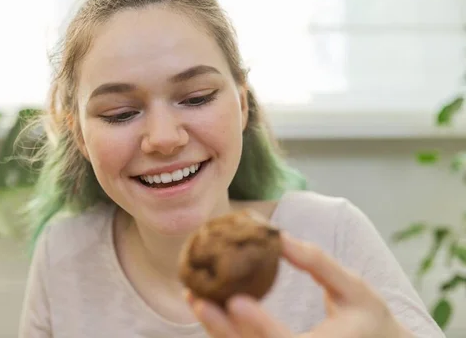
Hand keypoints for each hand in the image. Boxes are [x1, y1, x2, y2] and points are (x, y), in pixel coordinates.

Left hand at [185, 232, 411, 337]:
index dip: (261, 325)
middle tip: (198, 300)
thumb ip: (319, 264)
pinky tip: (208, 309)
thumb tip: (280, 237)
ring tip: (194, 299)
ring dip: (217, 332)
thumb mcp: (355, 289)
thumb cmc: (370, 321)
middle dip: (223, 329)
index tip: (235, 300)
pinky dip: (225, 334)